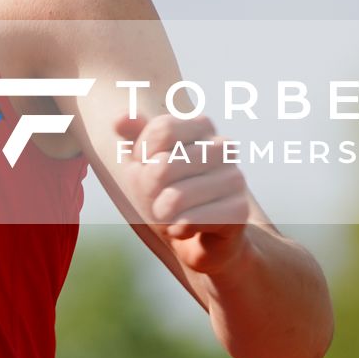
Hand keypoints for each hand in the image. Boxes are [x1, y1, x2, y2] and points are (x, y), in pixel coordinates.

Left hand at [113, 113, 251, 275]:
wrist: (194, 238)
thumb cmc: (165, 191)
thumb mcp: (141, 162)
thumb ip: (131, 137)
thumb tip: (120, 119)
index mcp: (201, 126)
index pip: (162, 129)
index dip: (143, 153)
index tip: (147, 165)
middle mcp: (223, 148)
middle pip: (163, 165)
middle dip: (149, 190)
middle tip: (158, 198)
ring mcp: (234, 179)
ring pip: (176, 197)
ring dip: (162, 213)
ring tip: (171, 215)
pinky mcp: (239, 211)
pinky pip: (191, 220)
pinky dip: (178, 229)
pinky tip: (184, 229)